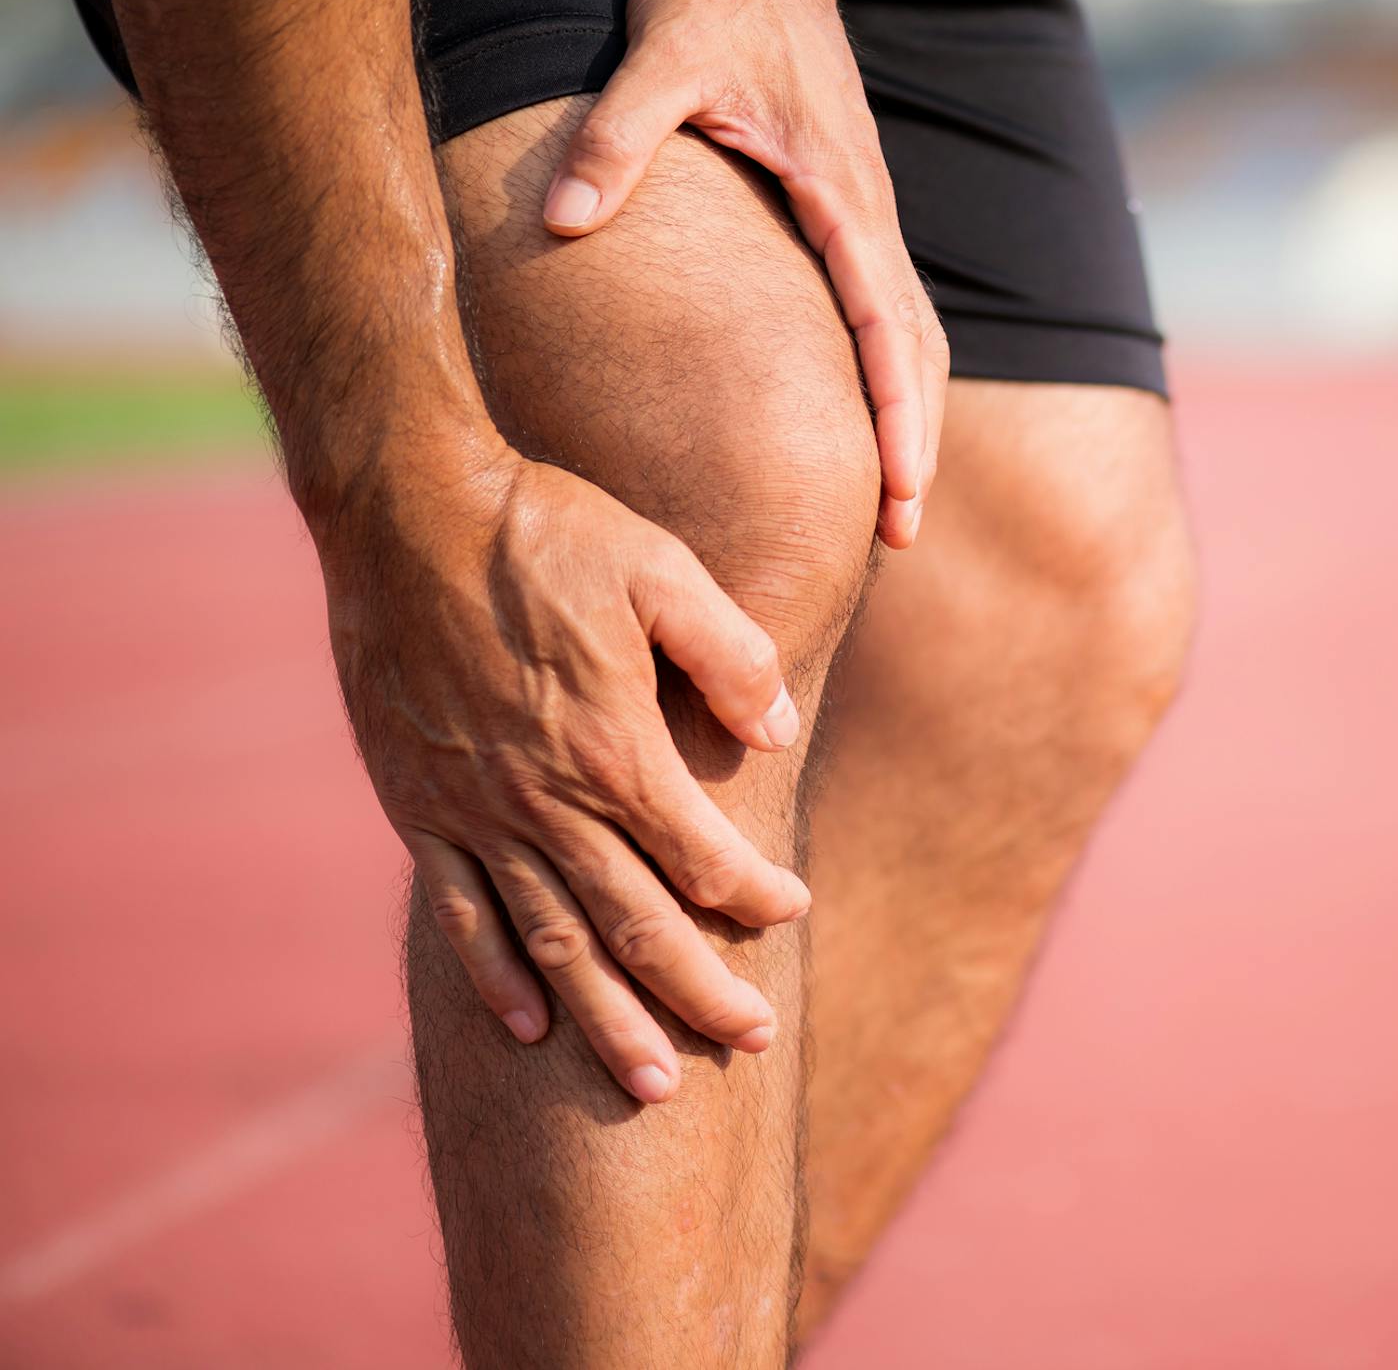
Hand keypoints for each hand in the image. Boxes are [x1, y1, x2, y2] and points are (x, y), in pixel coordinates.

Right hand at [319, 438, 807, 1103]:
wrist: (406, 511)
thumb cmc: (548, 531)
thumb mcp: (664, 569)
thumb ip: (732, 655)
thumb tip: (780, 732)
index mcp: (616, 747)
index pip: (706, 855)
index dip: (758, 893)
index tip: (793, 912)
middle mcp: (546, 800)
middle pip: (638, 925)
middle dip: (701, 991)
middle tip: (752, 1043)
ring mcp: (476, 812)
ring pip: (554, 944)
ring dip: (607, 1019)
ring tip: (655, 1084)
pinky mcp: (421, 806)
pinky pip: (461, 915)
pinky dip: (496, 978)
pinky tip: (528, 1030)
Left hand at [539, 0, 947, 550]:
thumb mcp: (658, 57)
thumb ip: (615, 141)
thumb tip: (563, 224)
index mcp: (842, 196)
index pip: (884, 326)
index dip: (895, 414)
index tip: (899, 489)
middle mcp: (868, 215)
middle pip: (916, 351)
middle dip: (914, 444)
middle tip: (901, 536)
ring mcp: (865, 214)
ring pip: (911, 337)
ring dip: (909, 418)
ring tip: (896, 503)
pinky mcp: (848, 211)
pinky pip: (885, 311)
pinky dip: (891, 374)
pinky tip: (868, 418)